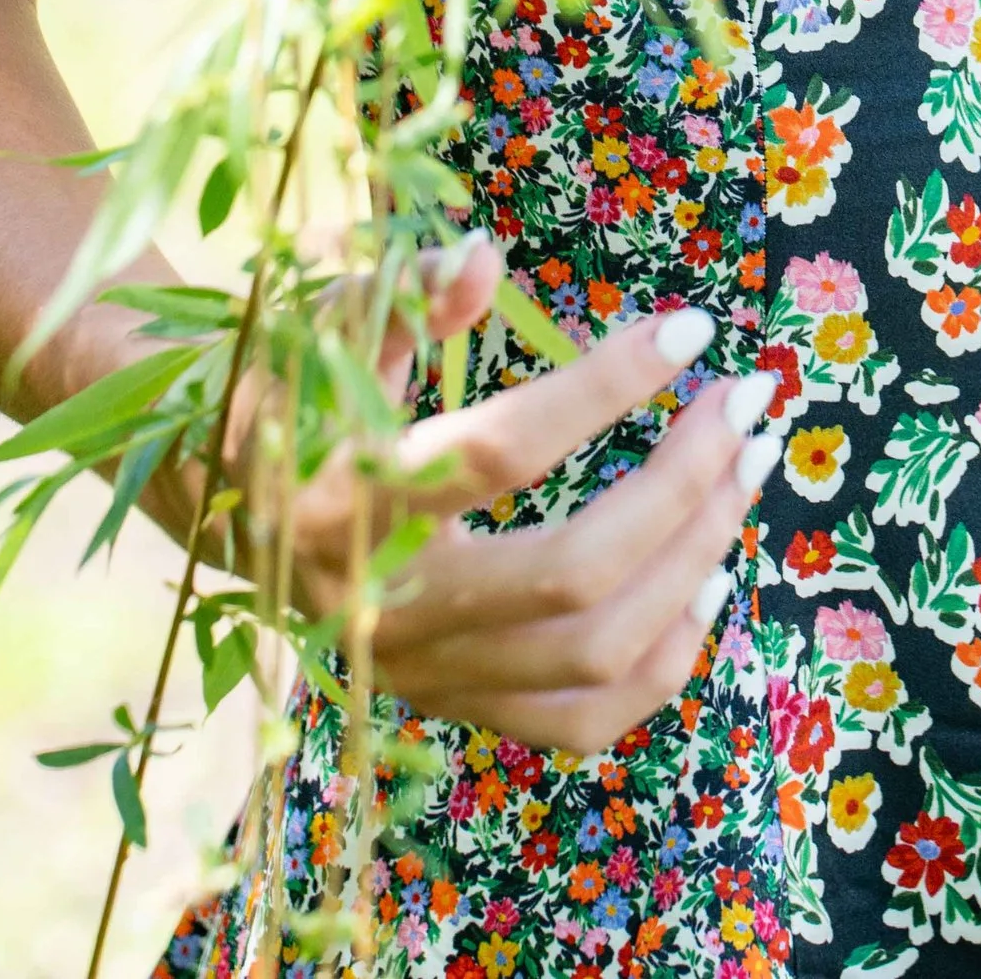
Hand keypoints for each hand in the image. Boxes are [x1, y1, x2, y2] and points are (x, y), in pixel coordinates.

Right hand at [278, 247, 785, 757]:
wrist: (229, 498)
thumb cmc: (295, 384)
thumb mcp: (326, 323)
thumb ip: (401, 295)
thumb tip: (483, 259)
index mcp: (343, 501)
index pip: (499, 451)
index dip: (605, 386)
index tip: (693, 329)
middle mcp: (382, 608)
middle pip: (571, 575)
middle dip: (683, 484)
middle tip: (749, 400)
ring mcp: (424, 672)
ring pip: (591, 654)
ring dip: (694, 558)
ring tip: (751, 463)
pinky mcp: (453, 705)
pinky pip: (580, 721)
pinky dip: (663, 660)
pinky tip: (712, 577)